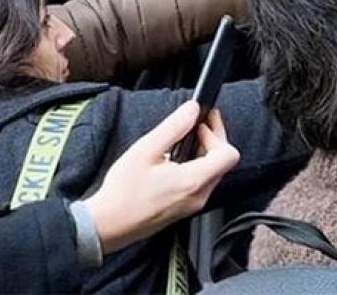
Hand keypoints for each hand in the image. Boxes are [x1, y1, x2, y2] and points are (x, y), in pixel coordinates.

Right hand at [82, 102, 239, 254]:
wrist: (108, 225)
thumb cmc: (122, 193)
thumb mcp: (146, 150)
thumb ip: (174, 127)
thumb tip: (192, 110)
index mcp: (193, 181)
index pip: (229, 154)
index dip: (218, 133)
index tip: (203, 123)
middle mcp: (198, 196)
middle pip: (223, 163)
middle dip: (213, 139)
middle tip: (197, 124)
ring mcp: (192, 205)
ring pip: (213, 173)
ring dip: (205, 153)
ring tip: (184, 140)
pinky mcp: (184, 209)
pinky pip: (201, 184)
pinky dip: (196, 167)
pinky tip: (176, 159)